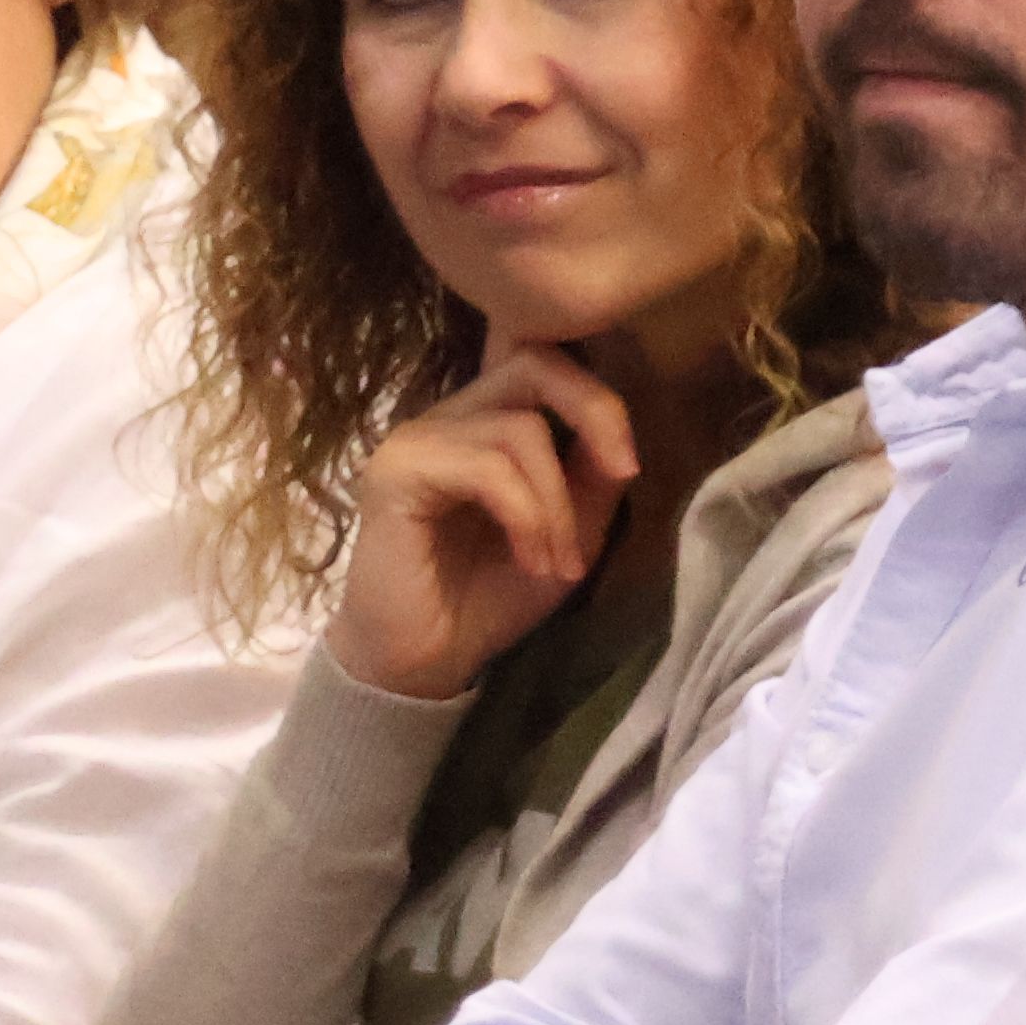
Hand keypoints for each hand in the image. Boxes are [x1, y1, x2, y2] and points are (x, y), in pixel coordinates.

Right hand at [330, 331, 637, 701]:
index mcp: (482, 421)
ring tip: (557, 563)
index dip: (598, 399)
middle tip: (620, 475)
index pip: (543, 362)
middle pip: (533, 363)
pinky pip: (488, 469)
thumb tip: (620, 438)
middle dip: (593, 412)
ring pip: (519, 429)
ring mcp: (416, 438)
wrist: (423, 662)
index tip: (627, 467)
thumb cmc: (488, 598)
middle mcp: (446, 416)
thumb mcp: (566, 532)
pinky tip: (530, 561)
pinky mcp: (397, 471)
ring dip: (557, 503)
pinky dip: (527, 516)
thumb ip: (591, 477)